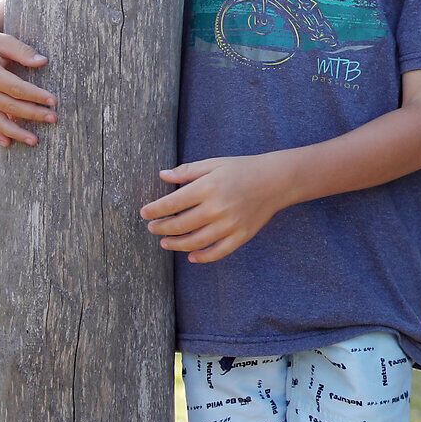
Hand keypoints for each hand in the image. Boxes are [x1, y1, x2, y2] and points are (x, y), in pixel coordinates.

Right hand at [0, 18, 54, 147]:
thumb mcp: (1, 40)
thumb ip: (21, 51)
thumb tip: (43, 62)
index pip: (16, 88)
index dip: (35, 95)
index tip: (53, 101)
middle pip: (9, 106)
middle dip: (33, 114)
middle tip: (54, 119)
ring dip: (15, 132)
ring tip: (35, 141)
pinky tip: (7, 143)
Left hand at [139, 155, 292, 263]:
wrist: (276, 180)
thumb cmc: (242, 169)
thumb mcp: (214, 164)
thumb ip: (187, 171)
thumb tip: (162, 175)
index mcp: (208, 187)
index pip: (172, 203)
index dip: (154, 210)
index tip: (144, 213)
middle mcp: (217, 208)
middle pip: (180, 225)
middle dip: (161, 228)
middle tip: (152, 228)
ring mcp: (230, 224)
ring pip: (195, 242)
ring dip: (176, 244)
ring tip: (165, 243)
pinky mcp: (241, 236)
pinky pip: (218, 252)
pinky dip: (202, 257)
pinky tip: (191, 256)